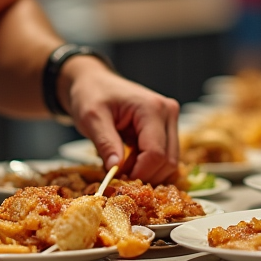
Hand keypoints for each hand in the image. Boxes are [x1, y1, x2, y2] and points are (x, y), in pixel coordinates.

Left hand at [59, 56, 179, 184]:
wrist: (93, 81)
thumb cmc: (91, 94)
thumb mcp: (92, 118)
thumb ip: (105, 143)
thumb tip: (116, 169)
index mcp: (152, 108)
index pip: (155, 154)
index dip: (138, 173)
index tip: (117, 178)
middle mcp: (168, 113)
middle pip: (168, 161)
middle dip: (143, 175)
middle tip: (118, 175)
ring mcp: (170, 120)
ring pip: (169, 162)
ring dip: (146, 172)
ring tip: (122, 165)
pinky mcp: (166, 129)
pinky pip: (164, 157)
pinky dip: (148, 166)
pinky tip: (129, 160)